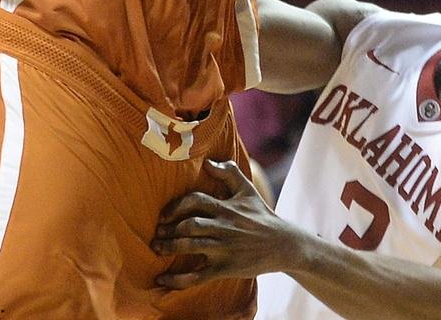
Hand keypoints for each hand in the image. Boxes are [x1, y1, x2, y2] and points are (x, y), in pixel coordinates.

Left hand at [151, 159, 300, 288]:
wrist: (284, 244)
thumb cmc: (262, 215)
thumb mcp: (248, 190)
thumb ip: (228, 172)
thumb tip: (206, 162)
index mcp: (226, 208)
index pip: (196, 201)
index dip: (176, 206)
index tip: (164, 215)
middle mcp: (224, 227)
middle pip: (190, 225)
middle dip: (168, 229)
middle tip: (156, 234)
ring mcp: (225, 249)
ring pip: (191, 246)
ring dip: (170, 247)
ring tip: (157, 248)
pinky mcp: (227, 269)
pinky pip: (198, 276)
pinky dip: (177, 279)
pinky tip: (162, 279)